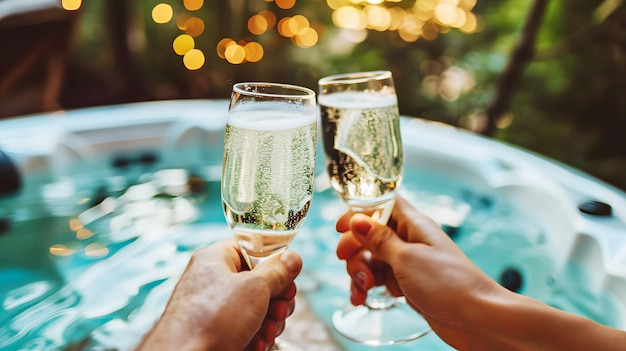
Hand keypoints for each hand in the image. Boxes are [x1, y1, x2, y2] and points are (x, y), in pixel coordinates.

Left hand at [138, 238, 301, 350]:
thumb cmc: (210, 320)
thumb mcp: (254, 288)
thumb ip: (277, 271)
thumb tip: (292, 258)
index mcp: (216, 259)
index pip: (252, 249)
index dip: (274, 261)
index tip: (288, 275)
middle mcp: (214, 281)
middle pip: (260, 281)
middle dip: (277, 299)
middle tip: (279, 309)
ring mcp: (216, 308)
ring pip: (257, 307)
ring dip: (270, 321)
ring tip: (266, 332)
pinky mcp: (218, 331)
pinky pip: (247, 327)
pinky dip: (257, 336)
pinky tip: (257, 344)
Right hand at [336, 195, 504, 349]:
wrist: (476, 319)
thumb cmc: (450, 284)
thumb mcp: (407, 258)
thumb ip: (379, 239)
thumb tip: (357, 219)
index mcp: (414, 224)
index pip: (381, 204)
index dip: (358, 212)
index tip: (340, 227)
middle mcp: (410, 240)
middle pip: (369, 233)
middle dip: (354, 248)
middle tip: (347, 261)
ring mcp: (408, 263)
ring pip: (371, 258)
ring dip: (359, 272)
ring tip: (363, 289)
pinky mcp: (408, 283)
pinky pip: (379, 279)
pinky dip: (367, 287)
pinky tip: (362, 298)